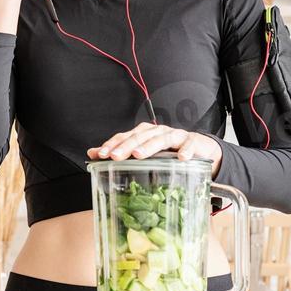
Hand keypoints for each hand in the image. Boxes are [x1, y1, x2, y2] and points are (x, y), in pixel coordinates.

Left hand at [87, 122, 222, 176]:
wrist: (198, 148)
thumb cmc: (167, 151)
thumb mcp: (144, 151)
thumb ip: (120, 152)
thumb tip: (93, 153)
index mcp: (144, 133)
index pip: (125, 136)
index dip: (112, 144)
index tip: (100, 154)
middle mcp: (157, 131)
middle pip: (140, 137)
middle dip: (127, 146)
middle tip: (115, 157)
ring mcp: (175, 135)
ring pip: (161, 139)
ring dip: (150, 146)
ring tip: (139, 155)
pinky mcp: (191, 142)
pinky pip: (188, 145)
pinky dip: (185, 151)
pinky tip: (181, 159)